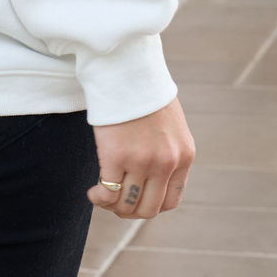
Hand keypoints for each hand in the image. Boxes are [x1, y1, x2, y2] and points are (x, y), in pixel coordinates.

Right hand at [88, 97, 194, 218]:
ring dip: (112, 206)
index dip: (150, 205)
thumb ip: (167, 149)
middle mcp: (167, 162)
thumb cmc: (143, 90)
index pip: (171, 201)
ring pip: (128, 205)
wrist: (127, 66)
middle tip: (114, 201)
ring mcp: (143, 161)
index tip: (134, 197)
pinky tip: (93, 191)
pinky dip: (99, 198)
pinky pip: (108, 193)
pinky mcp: (117, 155)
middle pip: (149, 208)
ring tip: (101, 195)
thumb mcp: (170, 124)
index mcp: (184, 155)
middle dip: (129, 210)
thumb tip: (152, 174)